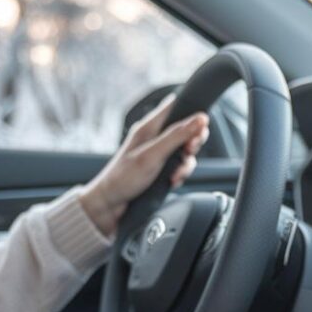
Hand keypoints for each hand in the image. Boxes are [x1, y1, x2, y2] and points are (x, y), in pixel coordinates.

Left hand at [79, 95, 209, 234]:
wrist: (110, 205)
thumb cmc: (122, 178)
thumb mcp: (153, 155)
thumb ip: (177, 136)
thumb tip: (199, 119)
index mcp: (149, 127)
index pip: (176, 106)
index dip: (192, 112)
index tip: (201, 126)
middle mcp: (155, 137)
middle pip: (186, 130)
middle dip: (193, 142)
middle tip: (188, 150)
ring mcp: (159, 153)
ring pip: (185, 151)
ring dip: (186, 164)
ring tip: (176, 174)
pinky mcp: (161, 169)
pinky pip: (180, 167)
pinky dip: (179, 175)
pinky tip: (171, 182)